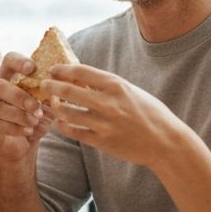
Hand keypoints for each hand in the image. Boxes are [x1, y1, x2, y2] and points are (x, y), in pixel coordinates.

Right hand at [0, 53, 52, 162]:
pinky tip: (26, 131)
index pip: (8, 60)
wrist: (20, 147)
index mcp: (6, 76)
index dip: (19, 61)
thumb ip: (48, 96)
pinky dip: (13, 128)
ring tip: (34, 121)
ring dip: (18, 115)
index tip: (32, 69)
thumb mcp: (44, 106)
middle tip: (35, 107)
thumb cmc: (32, 120)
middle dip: (19, 96)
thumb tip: (56, 90)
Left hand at [44, 63, 182, 168]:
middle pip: (68, 91)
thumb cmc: (150, 113)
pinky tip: (61, 122)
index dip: (62, 69)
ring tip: (51, 104)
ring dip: (55, 107)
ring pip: (67, 112)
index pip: (81, 72)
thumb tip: (81, 78)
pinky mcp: (101, 141)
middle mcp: (108, 103)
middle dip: (51, 86)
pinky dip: (63, 126)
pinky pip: (73, 132)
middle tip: (44, 84)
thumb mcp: (131, 91)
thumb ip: (107, 86)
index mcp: (117, 86)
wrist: (166, 142)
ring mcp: (103, 123)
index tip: (53, 69)